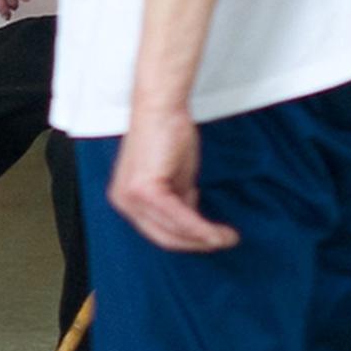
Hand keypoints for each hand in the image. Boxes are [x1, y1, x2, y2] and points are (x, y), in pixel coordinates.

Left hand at [109, 103, 236, 252]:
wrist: (162, 106)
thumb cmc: (168, 135)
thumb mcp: (174, 178)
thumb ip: (179, 202)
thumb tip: (193, 223)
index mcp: (126, 200)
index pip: (158, 231)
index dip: (187, 239)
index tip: (212, 239)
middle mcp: (123, 202)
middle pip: (163, 237)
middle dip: (197, 243)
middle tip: (225, 241)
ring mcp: (130, 197)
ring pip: (173, 230)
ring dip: (204, 237)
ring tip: (227, 237)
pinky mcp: (144, 189)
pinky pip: (177, 216)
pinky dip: (199, 226)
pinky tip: (216, 232)